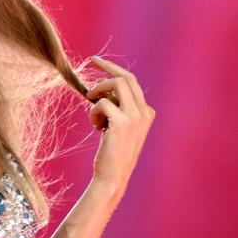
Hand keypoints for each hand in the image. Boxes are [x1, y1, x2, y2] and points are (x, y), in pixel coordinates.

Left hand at [84, 55, 154, 194]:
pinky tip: (96, 127)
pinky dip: (93, 112)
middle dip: (106, 68)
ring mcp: (135, 117)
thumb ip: (117, 108)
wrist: (112, 177)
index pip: (131, 82)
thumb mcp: (118, 127)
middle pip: (126, 78)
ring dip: (98, 92)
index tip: (97, 60)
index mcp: (147, 112)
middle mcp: (145, 112)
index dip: (113, 69)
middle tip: (91, 63)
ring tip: (92, 110)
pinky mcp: (121, 122)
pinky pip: (101, 103)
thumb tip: (100, 88)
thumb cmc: (112, 153)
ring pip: (116, 85)